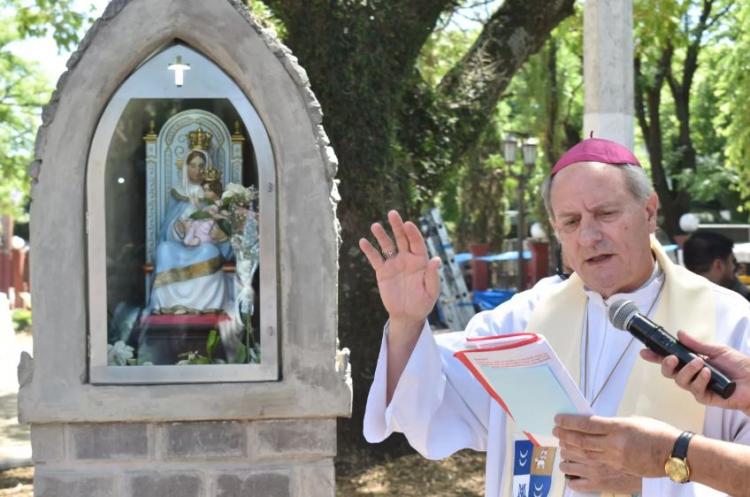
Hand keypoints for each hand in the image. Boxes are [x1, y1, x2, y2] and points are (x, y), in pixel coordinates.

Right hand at [359, 210, 440, 338]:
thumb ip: (432, 276)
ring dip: (381, 235)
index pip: (416, 243)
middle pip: (401, 238)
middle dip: (397, 226)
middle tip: (392, 213)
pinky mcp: (382, 271)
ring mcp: (394, 264)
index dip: (412, 233)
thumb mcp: (431, 291)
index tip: (408, 224)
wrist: (408, 315)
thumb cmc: (423, 303)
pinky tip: (363, 242)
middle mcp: (407, 258)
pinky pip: (375, 259)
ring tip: (375, 226)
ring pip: (387, 246)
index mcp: (420, 260)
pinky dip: (369, 250)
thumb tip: (436, 259)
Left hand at [555, 414, 680, 478]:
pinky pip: (590, 477)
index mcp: (618, 428)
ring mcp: (614, 462)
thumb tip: (595, 426)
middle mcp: (613, 445)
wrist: (676, 455)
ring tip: (562, 447)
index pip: (586, 424)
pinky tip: (568, 470)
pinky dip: (576, 474)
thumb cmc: (657, 434)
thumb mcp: (633, 422)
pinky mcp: (617, 475)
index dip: (569, 422)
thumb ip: (612, 425)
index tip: (558, 419)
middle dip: (565, 435)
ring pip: (583, 457)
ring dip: (569, 452)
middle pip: (581, 441)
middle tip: (555, 431)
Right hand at [641, 330, 749, 415]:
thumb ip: (697, 344)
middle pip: (668, 372)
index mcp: (692, 362)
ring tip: (701, 363)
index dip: (655, 356)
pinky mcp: (704, 397)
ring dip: (688, 370)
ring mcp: (697, 387)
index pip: (670, 359)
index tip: (644, 351)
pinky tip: (710, 375)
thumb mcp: (718, 350)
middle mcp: (691, 375)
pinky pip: (694, 389)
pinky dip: (701, 380)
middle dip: (666, 364)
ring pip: (679, 381)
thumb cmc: (740, 366)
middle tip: (672, 358)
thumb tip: (680, 333)